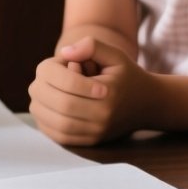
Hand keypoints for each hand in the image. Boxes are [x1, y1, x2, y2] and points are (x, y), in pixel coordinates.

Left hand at [28, 36, 157, 145]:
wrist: (146, 105)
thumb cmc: (126, 76)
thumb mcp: (114, 54)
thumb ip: (90, 46)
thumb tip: (64, 53)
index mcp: (107, 92)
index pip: (68, 84)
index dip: (58, 71)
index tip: (64, 65)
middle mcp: (102, 116)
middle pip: (58, 103)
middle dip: (44, 87)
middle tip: (45, 77)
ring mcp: (95, 132)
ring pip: (54, 122)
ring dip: (41, 104)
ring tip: (43, 91)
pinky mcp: (89, 142)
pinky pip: (58, 137)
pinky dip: (45, 122)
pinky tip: (46, 107)